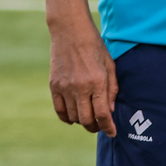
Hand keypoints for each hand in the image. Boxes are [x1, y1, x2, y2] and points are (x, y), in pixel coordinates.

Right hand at [49, 19, 117, 135]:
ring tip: (89, 117)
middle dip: (95, 127)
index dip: (108, 127)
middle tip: (100, 126)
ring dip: (82, 122)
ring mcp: (64, 87)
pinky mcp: (53, 86)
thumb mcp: (110, 66)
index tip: (112, 133)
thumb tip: (109, 111)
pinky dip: (67, 118)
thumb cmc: (95, 47)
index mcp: (97, 81)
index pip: (102, 114)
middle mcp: (80, 87)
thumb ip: (112, 89)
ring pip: (73, 117)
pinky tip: (73, 117)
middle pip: (86, 120)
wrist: (70, 33)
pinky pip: (59, 110)